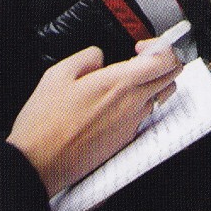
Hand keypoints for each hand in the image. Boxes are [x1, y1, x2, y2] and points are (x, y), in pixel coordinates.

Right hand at [7, 46, 182, 196]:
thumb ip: (87, 57)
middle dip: (162, 63)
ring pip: (161, 97)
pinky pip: (144, 115)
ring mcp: (132, 123)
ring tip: (125, 83)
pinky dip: (138, 105)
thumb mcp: (58, 74)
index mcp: (120, 83)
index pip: (165, 60)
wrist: (38, 164)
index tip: (142, 47)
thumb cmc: (44, 124)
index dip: (161, 47)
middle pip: (172, 77)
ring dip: (152, 84)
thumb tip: (99, 57)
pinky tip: (113, 105)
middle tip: (139, 61)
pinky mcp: (126, 139)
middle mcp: (133, 104)